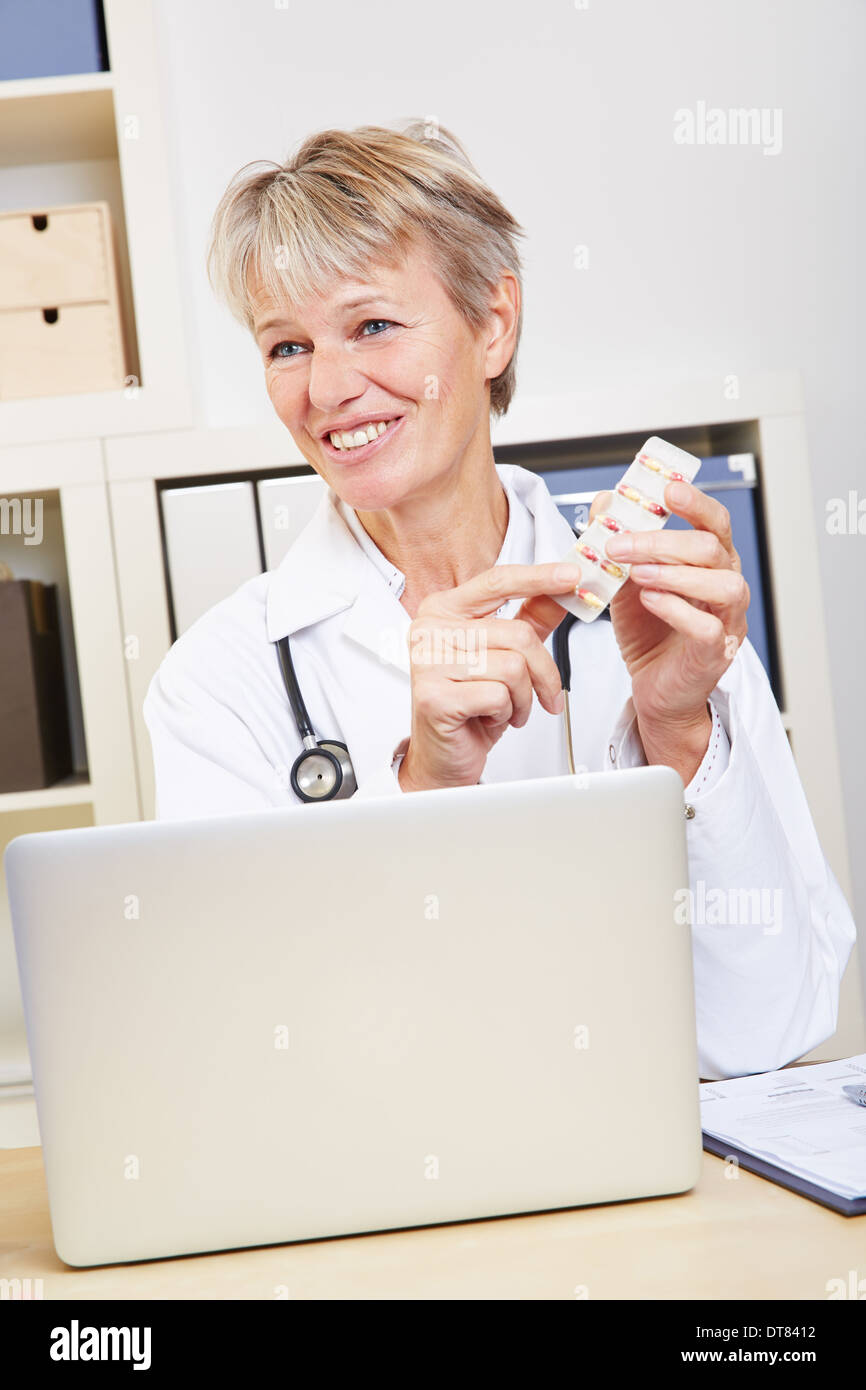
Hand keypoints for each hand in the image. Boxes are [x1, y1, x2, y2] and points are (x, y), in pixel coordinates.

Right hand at [398, 562, 581, 791]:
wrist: (443, 756)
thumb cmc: (471, 705)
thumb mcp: (506, 656)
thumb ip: (532, 618)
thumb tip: (564, 590)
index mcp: (444, 610)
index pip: (497, 581)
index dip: (539, 577)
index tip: (573, 575)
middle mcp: (430, 630)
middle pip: (517, 634)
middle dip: (544, 672)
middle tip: (546, 694)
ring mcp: (427, 662)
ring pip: (512, 668)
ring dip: (523, 698)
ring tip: (508, 708)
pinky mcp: (433, 695)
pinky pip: (498, 695)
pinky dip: (507, 713)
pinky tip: (489, 718)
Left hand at [590, 480, 748, 775]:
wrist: (653, 689)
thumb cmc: (648, 634)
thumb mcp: (626, 583)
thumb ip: (620, 545)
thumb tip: (603, 502)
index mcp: (710, 564)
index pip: (715, 523)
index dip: (696, 502)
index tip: (667, 489)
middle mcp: (726, 587)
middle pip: (713, 549)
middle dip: (663, 541)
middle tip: (620, 544)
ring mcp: (726, 622)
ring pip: (724, 585)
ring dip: (676, 573)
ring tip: (636, 574)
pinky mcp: (715, 654)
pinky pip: (707, 627)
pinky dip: (677, 609)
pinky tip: (649, 600)